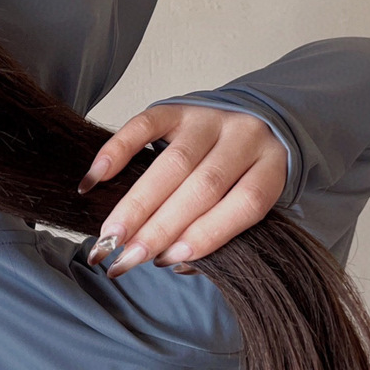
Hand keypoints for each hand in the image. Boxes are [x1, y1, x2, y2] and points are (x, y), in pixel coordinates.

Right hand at [79, 103, 287, 277]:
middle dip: (161, 226)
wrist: (250, 118)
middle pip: (204, 186)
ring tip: (111, 233)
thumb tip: (177, 262)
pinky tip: (98, 178)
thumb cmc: (243, 174)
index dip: (208, 234)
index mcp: (271, 166)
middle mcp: (244, 137)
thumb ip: (220, 231)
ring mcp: (210, 118)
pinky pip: (146, 124)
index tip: (168, 261)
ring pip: (174, 163)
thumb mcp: (247, 199)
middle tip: (126, 256)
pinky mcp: (179, 106)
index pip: (245, 204)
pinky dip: (118, 151)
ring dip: (138, 202)